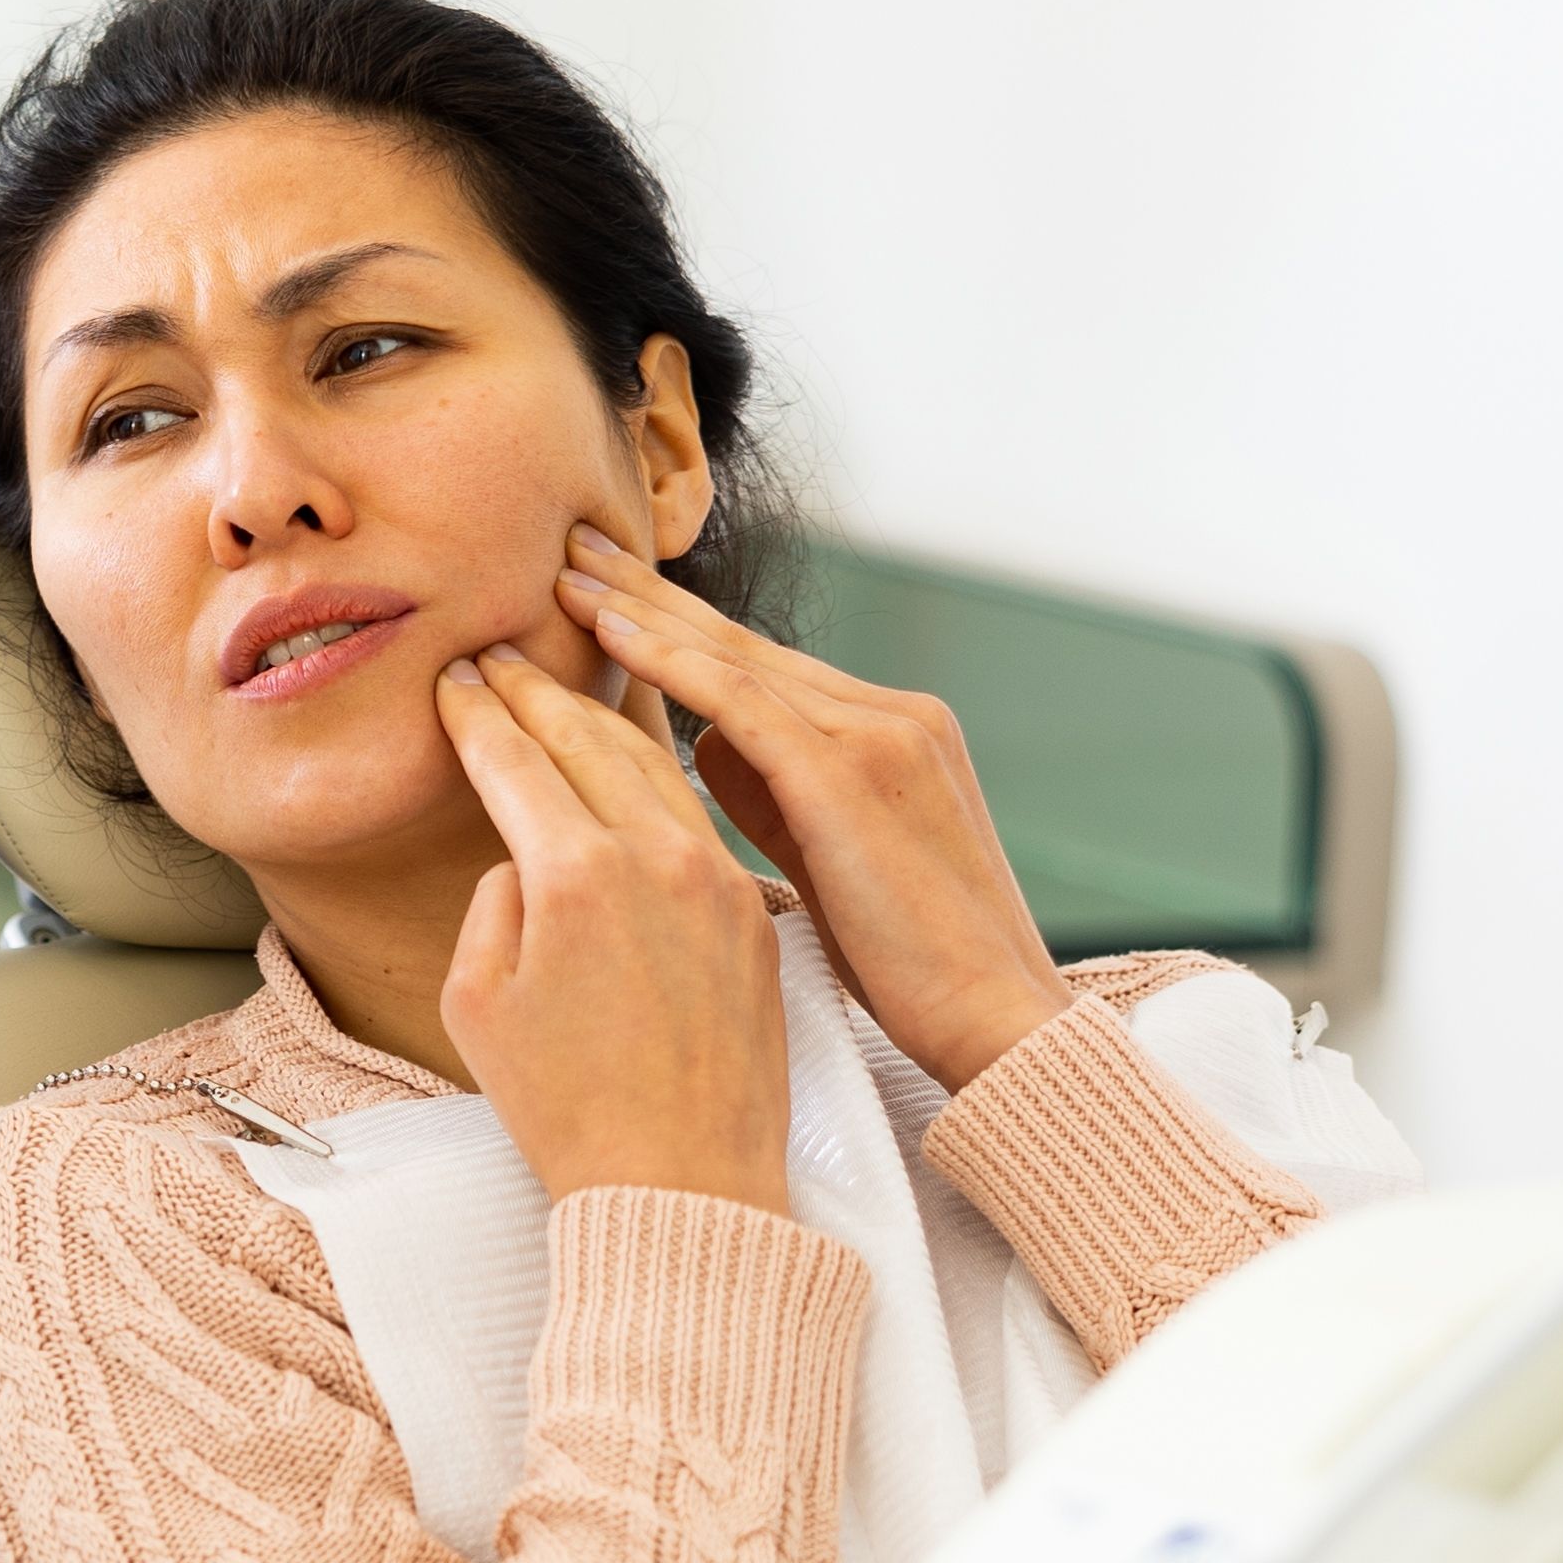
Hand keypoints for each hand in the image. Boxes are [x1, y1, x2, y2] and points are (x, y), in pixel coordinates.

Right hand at [432, 645, 793, 1209]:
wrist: (684, 1186)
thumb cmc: (568, 1114)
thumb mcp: (478, 1005)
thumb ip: (493, 904)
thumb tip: (525, 856)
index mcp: (573, 875)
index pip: (513, 758)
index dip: (477, 711)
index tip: (456, 678)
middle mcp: (654, 857)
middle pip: (586, 738)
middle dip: (533, 691)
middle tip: (497, 656)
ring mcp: (716, 880)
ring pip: (654, 765)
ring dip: (602, 716)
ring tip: (563, 688)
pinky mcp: (754, 913)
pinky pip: (700, 817)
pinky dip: (659, 776)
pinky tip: (640, 762)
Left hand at [551, 524, 1069, 1089]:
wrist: (995, 1018)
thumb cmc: (912, 966)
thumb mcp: (835, 860)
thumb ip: (777, 795)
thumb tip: (706, 749)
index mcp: (892, 733)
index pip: (763, 667)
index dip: (679, 627)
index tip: (607, 592)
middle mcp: (891, 714)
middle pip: (743, 643)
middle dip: (651, 592)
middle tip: (573, 544)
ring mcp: (879, 733)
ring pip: (735, 655)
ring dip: (642, 610)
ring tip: (567, 572)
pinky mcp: (852, 771)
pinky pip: (741, 699)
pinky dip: (670, 661)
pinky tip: (611, 634)